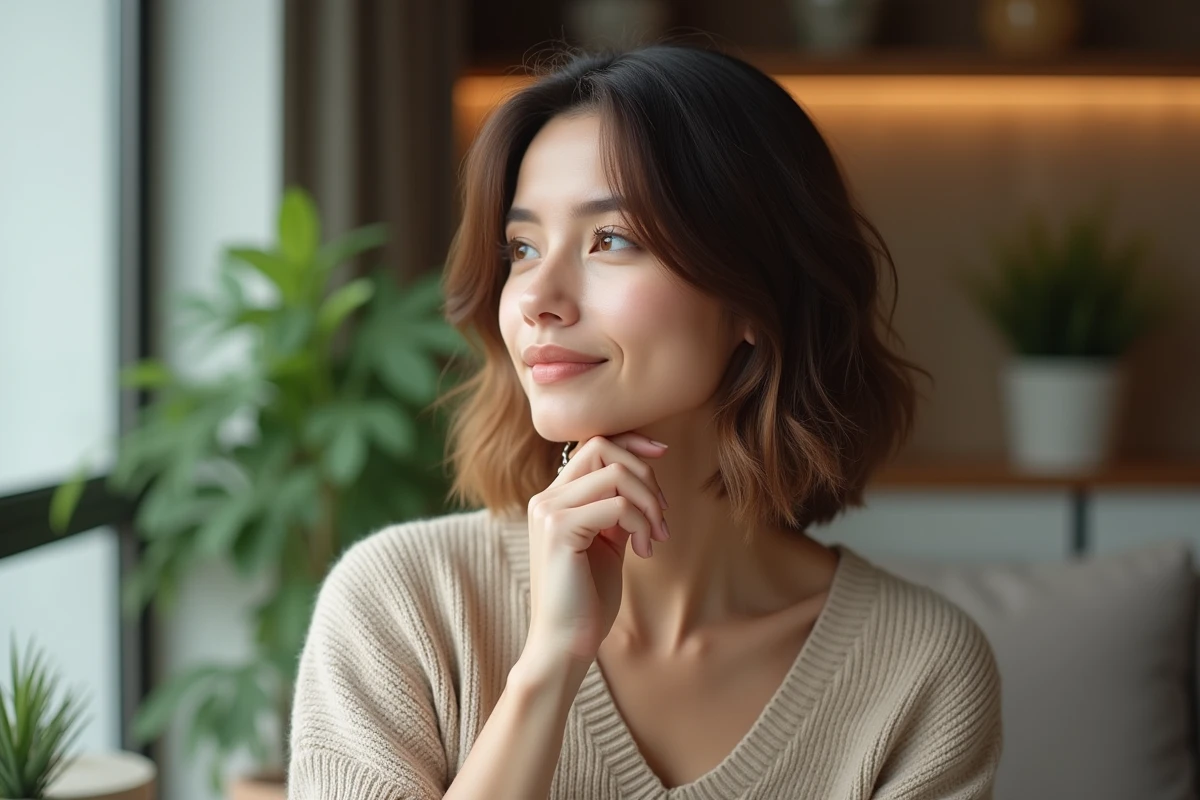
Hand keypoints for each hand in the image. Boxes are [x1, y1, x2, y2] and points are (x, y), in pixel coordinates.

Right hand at [522, 434, 669, 665]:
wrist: (564, 644)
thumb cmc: (587, 599)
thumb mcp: (607, 543)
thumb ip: (617, 509)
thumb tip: (644, 478)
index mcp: (554, 499)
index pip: (593, 445)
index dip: (631, 442)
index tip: (662, 452)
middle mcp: (545, 498)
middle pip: (603, 448)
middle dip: (645, 474)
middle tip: (661, 517)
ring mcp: (548, 511)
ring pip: (615, 474)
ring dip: (649, 503)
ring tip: (656, 537)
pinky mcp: (558, 529)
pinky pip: (617, 505)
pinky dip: (640, 523)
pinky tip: (644, 552)